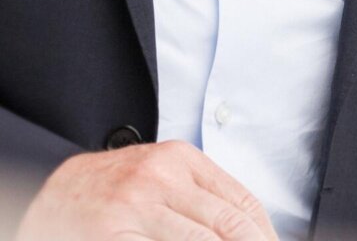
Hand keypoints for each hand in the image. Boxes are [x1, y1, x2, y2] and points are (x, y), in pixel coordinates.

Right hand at [15, 139, 277, 239]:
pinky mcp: (115, 234)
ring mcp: (136, 208)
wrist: (56, 194)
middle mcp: (161, 178)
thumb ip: (201, 195)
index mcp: (180, 158)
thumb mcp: (162, 177)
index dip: (265, 234)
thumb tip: (251, 228)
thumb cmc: (115, 190)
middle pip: (229, 226)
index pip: (242, 203)